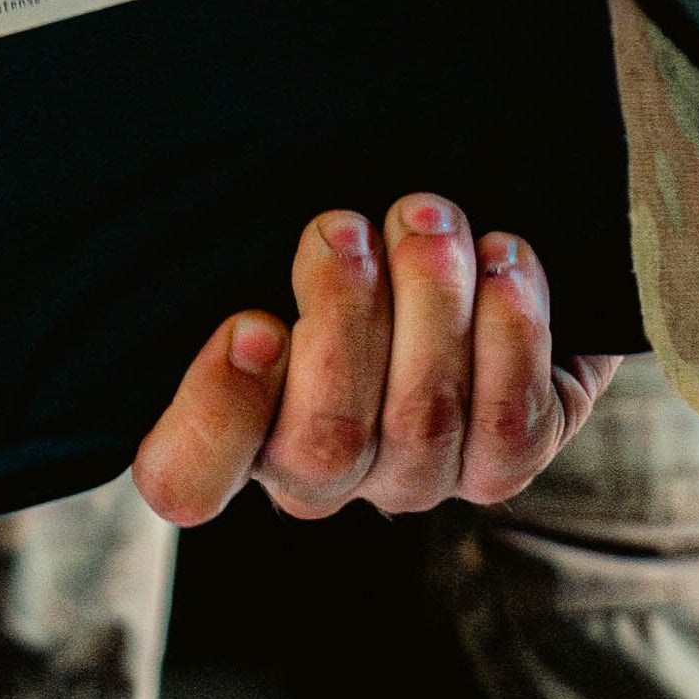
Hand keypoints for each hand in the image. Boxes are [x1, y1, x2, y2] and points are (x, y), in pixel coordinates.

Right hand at [133, 202, 613, 524]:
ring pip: (422, 417)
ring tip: (429, 220)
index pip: (188, 478)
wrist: (466, 266)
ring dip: (431, 300)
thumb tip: (299, 231)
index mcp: (239, 431)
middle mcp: (323, 477)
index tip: (251, 321)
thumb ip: (259, 253)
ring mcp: (414, 479)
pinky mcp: (501, 466)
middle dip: (343, 313)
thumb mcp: (285, 243)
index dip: (216, 414)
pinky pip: (510, 423)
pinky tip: (503, 263)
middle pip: (324, 439)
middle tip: (349, 229)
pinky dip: (511, 333)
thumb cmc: (356, 249)